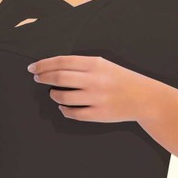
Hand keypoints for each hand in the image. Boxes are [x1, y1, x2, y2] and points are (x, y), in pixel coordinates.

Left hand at [28, 55, 151, 122]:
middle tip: (37, 78)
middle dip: (43, 77)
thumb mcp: (103, 64)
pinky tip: (62, 106)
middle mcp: (94, 80)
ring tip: (52, 92)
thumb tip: (54, 67)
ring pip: (63, 96)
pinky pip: (73, 113)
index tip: (33, 67)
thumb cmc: (120, 78)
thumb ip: (81, 65)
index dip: (44, 64)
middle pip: (59, 77)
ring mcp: (96, 98)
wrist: (144, 97)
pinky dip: (64, 109)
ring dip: (53, 94)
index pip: (62, 62)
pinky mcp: (98, 115)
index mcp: (95, 63)